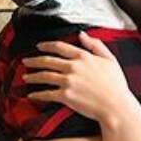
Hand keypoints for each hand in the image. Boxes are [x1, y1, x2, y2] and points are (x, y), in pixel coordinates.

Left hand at [24, 32, 140, 129]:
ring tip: (24, 77)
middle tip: (25, 61)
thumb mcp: (110, 59)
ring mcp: (68, 81)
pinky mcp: (65, 96)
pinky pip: (47, 94)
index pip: (60, 47)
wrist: (116, 106)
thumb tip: (82, 34)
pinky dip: (37, 94)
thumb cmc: (116, 85)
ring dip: (32, 76)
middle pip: (48, 61)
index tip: (39, 46)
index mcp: (83, 56)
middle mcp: (73, 67)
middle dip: (34, 60)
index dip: (47, 45)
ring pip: (44, 76)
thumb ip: (96, 45)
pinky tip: (31, 95)